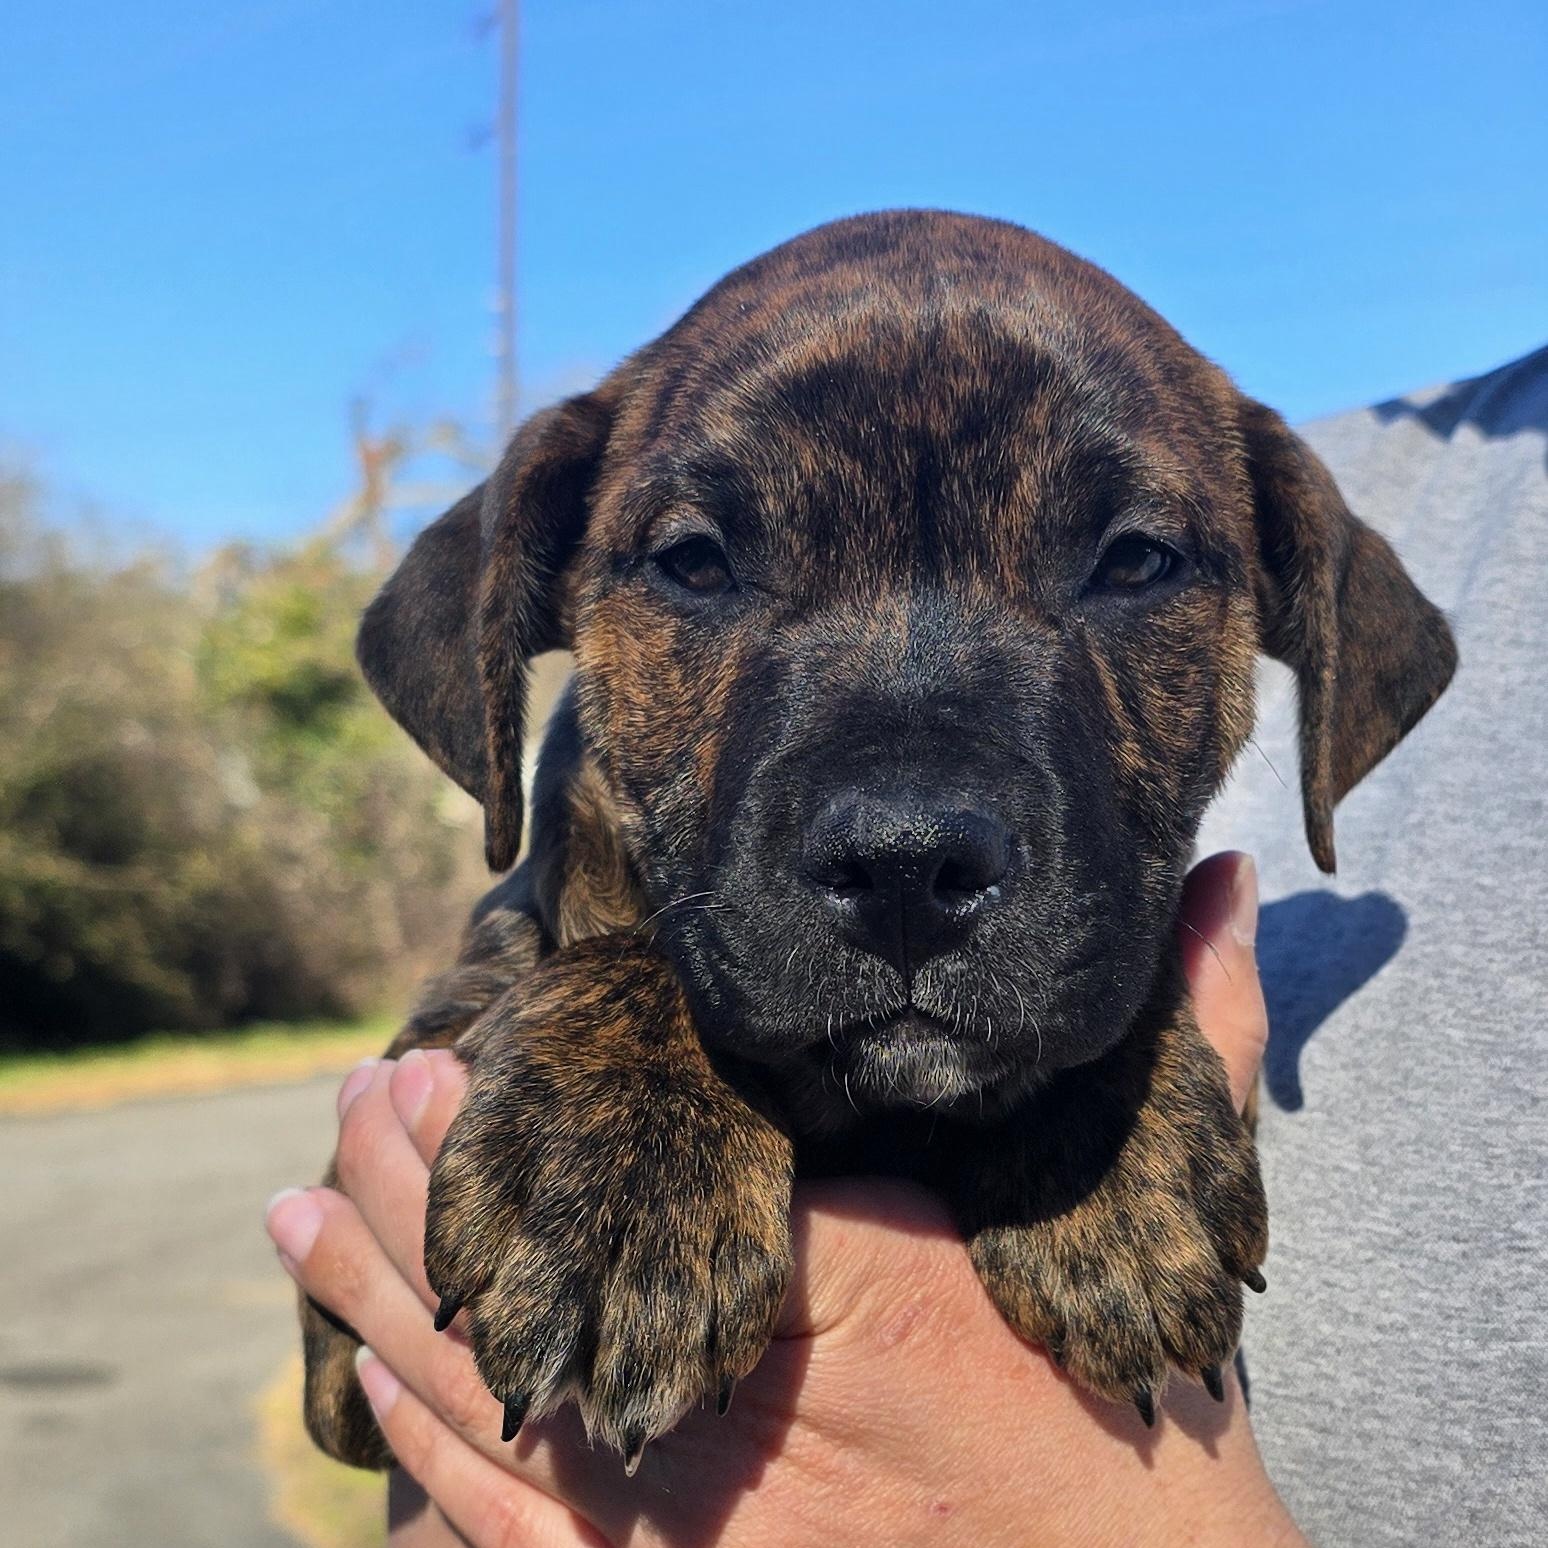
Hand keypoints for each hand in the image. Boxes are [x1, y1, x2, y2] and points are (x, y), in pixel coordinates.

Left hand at [267, 851, 1302, 1546]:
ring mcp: (679, 1533)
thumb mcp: (1147, 1226)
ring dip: (382, 1306)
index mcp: (840, 1292)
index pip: (646, 1184)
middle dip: (418, 1196)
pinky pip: (502, 1538)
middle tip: (359, 1100)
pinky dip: (424, 1460)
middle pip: (523, 1289)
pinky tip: (369, 1398)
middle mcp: (734, 1410)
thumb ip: (1179, 1051)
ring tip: (303, 1217)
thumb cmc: (1119, 1432)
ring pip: (479, 1412)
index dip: (520, 1131)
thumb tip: (1230, 881)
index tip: (451, 1051)